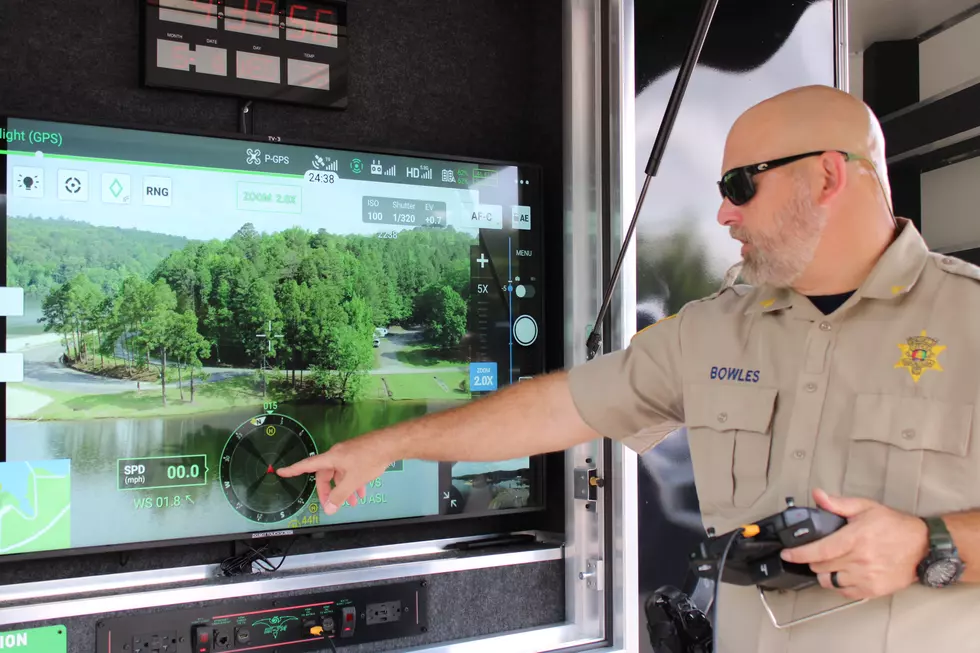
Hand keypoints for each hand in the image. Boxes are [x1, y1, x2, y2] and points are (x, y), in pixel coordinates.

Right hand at [276, 438, 391, 514]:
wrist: (390, 444)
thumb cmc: (368, 460)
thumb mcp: (352, 481)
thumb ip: (339, 495)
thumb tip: (328, 509)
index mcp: (330, 458)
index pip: (307, 465)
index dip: (293, 470)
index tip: (280, 472)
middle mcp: (337, 454)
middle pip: (326, 474)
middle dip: (329, 491)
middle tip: (333, 505)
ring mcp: (348, 454)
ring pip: (341, 474)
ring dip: (344, 489)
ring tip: (353, 503)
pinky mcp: (358, 455)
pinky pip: (350, 470)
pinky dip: (354, 482)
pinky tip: (362, 492)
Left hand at [779, 488, 928, 600]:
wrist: (923, 547)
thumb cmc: (895, 526)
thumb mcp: (866, 508)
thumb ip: (838, 504)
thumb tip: (818, 496)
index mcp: (855, 538)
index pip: (819, 550)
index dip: (799, 554)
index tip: (787, 554)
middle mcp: (860, 560)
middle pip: (821, 566)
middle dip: (813, 559)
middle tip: (818, 552)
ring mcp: (867, 577)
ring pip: (830, 581)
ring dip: (825, 573)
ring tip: (831, 563)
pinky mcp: (873, 590)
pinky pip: (845, 592)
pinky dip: (839, 584)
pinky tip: (844, 573)